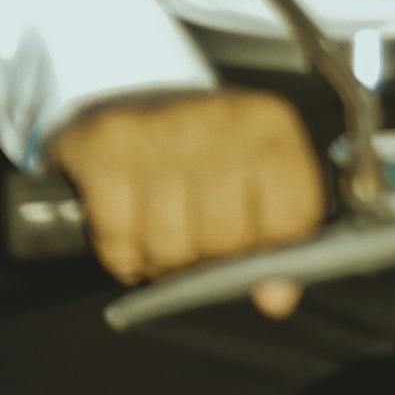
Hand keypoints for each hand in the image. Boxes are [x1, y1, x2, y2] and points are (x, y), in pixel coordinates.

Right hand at [49, 88, 331, 310]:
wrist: (126, 95)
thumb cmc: (202, 157)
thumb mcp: (255, 187)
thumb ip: (278, 245)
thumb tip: (274, 299)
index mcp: (270, 125)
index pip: (288, 221)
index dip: (266, 253)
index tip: (247, 245)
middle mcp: (218, 118)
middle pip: (224, 240)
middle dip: (205, 262)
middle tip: (193, 242)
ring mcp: (158, 126)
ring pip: (169, 247)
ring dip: (160, 262)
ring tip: (158, 235)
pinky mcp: (106, 143)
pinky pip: (119, 240)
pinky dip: (120, 254)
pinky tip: (126, 229)